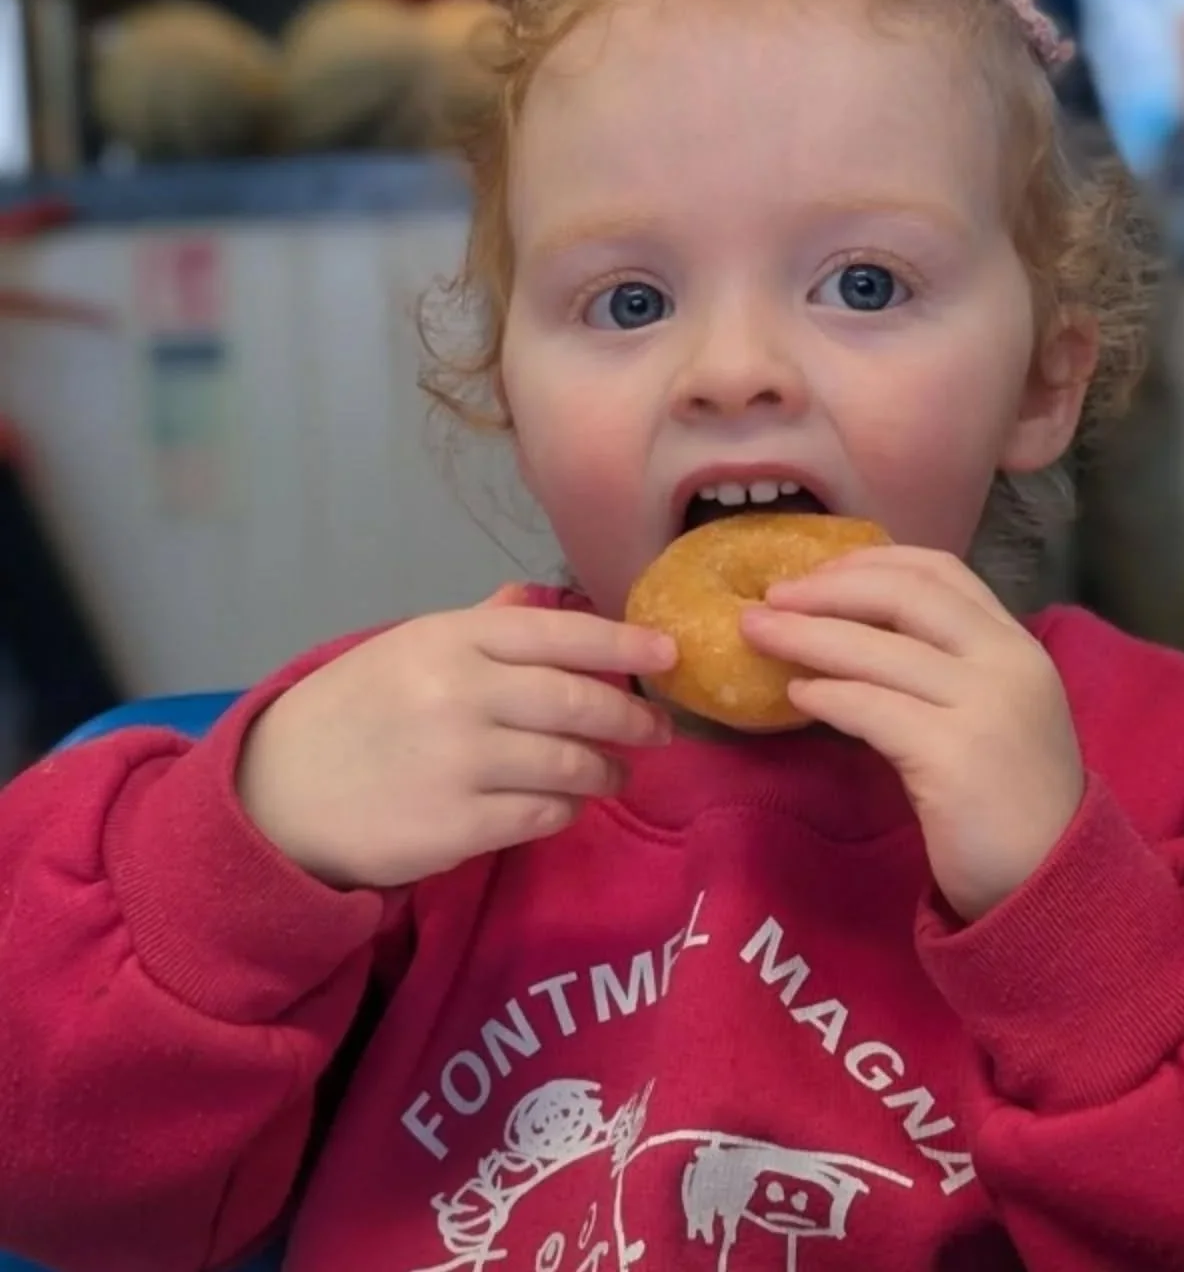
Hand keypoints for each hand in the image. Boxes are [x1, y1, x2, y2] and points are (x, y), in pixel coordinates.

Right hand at [238, 586, 675, 888]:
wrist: (273, 794)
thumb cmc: (351, 712)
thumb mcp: (405, 650)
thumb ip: (478, 626)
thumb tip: (538, 597)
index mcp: (449, 639)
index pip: (558, 633)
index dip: (623, 644)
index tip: (669, 653)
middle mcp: (459, 693)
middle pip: (577, 701)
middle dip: (631, 717)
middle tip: (660, 730)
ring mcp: (458, 762)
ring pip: (570, 764)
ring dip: (605, 771)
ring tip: (615, 774)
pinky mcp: (455, 826)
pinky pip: (542, 815)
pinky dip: (566, 809)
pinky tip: (567, 805)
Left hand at [742, 547, 1083, 920]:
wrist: (1052, 884)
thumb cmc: (1009, 802)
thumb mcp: (990, 713)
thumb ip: (942, 670)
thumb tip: (845, 634)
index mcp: (1017, 644)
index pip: (940, 571)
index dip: (870, 562)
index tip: (816, 570)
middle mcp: (1007, 663)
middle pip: (904, 596)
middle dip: (827, 588)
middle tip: (770, 597)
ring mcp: (985, 707)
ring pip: (878, 650)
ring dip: (806, 635)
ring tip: (757, 634)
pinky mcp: (954, 757)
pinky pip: (871, 709)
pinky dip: (827, 694)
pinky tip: (796, 695)